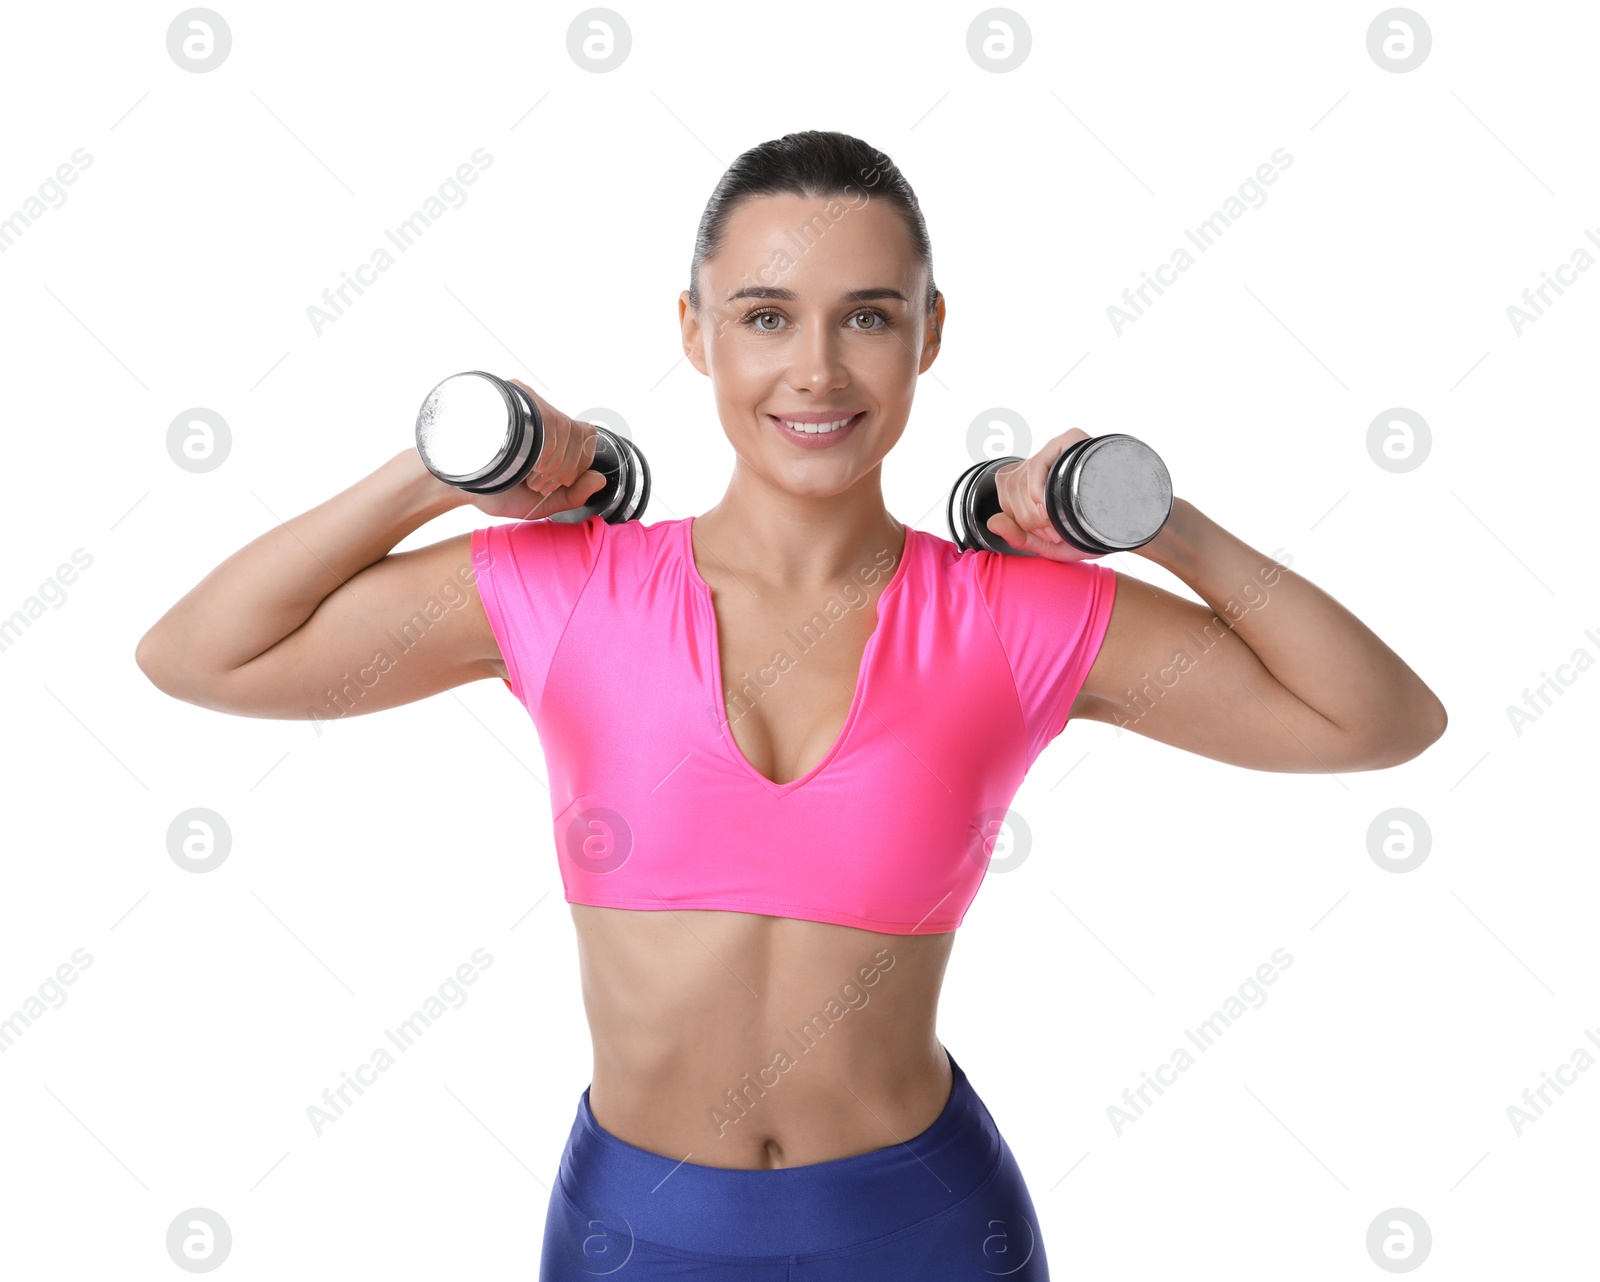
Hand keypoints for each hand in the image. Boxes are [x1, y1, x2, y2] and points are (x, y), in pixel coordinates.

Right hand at [460, 379, 606, 520]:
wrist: (456, 485)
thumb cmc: (496, 491)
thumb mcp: (540, 504)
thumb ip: (572, 497)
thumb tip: (599, 480)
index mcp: (550, 434)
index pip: (586, 434)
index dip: (580, 460)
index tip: (557, 480)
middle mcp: (539, 415)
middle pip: (577, 431)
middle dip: (566, 465)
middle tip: (539, 481)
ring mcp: (523, 405)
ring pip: (562, 424)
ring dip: (554, 459)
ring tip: (528, 474)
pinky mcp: (507, 401)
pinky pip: (543, 416)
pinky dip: (545, 446)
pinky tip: (528, 462)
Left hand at [984, 429, 1098, 561]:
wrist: (1128, 526)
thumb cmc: (1089, 533)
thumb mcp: (1048, 545)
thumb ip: (1018, 537)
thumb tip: (991, 521)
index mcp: (1031, 483)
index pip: (1007, 499)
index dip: (1025, 523)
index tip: (1051, 536)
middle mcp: (1041, 464)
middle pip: (1012, 490)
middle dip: (1031, 520)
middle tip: (1058, 531)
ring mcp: (1055, 450)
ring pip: (1022, 480)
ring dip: (1037, 511)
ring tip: (1062, 522)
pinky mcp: (1071, 439)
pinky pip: (1039, 462)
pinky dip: (1037, 487)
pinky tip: (1048, 504)